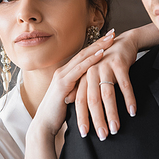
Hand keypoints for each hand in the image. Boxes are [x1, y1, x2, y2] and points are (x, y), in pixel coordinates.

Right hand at [23, 30, 114, 158]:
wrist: (45, 125)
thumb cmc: (59, 115)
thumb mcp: (72, 99)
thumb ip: (80, 91)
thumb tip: (93, 91)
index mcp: (65, 74)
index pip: (83, 57)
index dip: (96, 46)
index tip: (108, 39)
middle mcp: (63, 71)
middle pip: (84, 52)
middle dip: (99, 41)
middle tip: (113, 32)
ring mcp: (62, 76)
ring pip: (83, 57)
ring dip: (98, 46)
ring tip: (111, 39)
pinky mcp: (63, 83)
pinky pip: (80, 69)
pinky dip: (91, 60)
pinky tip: (102, 53)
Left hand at [72, 29, 139, 139]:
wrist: (122, 42)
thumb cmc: (107, 62)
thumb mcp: (92, 74)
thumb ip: (82, 87)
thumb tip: (70, 102)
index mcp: (83, 76)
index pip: (80, 101)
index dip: (82, 117)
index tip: (84, 134)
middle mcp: (91, 72)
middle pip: (92, 100)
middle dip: (97, 120)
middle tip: (102, 136)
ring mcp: (105, 67)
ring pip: (107, 94)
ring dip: (112, 113)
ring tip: (116, 128)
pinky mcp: (119, 64)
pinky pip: (125, 85)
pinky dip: (129, 99)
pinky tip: (132, 112)